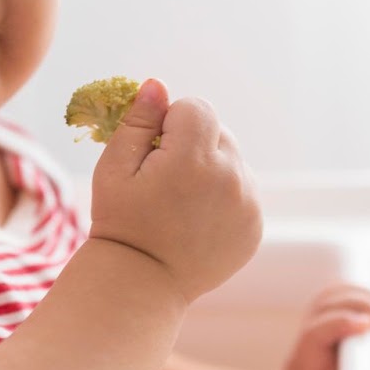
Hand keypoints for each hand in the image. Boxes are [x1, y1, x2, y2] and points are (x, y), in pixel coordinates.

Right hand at [87, 78, 261, 303]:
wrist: (143, 283)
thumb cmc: (121, 221)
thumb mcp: (114, 168)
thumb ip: (138, 121)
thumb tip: (158, 85)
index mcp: (193, 158)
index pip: (196, 108)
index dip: (171, 124)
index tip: (154, 152)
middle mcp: (230, 177)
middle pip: (218, 132)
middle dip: (193, 145)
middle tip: (165, 179)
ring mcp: (247, 202)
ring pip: (233, 161)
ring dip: (211, 169)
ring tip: (182, 203)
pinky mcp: (255, 224)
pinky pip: (242, 190)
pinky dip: (224, 197)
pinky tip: (197, 220)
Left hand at [271, 284, 369, 369]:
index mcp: (303, 369)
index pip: (315, 335)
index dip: (339, 325)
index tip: (367, 327)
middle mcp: (309, 345)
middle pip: (327, 307)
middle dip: (358, 308)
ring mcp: (319, 333)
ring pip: (333, 298)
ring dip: (361, 299)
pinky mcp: (332, 330)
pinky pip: (341, 299)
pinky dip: (361, 297)